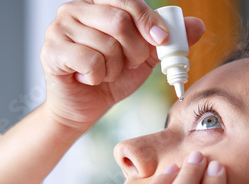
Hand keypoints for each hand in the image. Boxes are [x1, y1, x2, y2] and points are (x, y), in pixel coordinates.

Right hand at [40, 0, 204, 131]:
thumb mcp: (144, 58)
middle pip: (119, 21)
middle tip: (129, 64)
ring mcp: (59, 28)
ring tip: (104, 72)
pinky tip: (89, 78)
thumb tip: (198, 26)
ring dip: (114, 68)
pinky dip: (98, 76)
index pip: (128, 1)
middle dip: (134, 51)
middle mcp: (75, 9)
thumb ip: (167, 41)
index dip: (149, 21)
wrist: (84, 108)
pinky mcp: (51, 51)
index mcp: (97, 3)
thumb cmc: (111, 78)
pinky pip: (90, 61)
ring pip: (106, 45)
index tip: (162, 40)